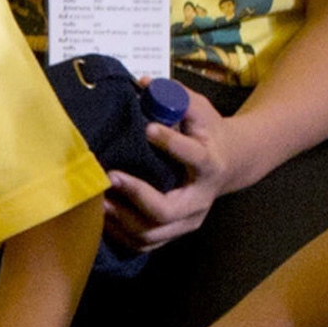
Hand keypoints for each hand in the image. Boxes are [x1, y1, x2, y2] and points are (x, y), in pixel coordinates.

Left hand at [98, 87, 236, 257]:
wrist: (229, 163)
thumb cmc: (207, 133)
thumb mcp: (200, 110)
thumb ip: (176, 97)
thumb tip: (142, 83)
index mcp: (211, 164)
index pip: (196, 158)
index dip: (173, 144)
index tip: (148, 128)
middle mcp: (201, 198)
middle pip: (168, 211)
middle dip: (136, 196)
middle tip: (110, 176)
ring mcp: (187, 220)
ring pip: (153, 233)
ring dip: (121, 219)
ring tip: (98, 198)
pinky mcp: (173, 232)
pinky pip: (144, 243)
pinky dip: (120, 235)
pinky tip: (100, 218)